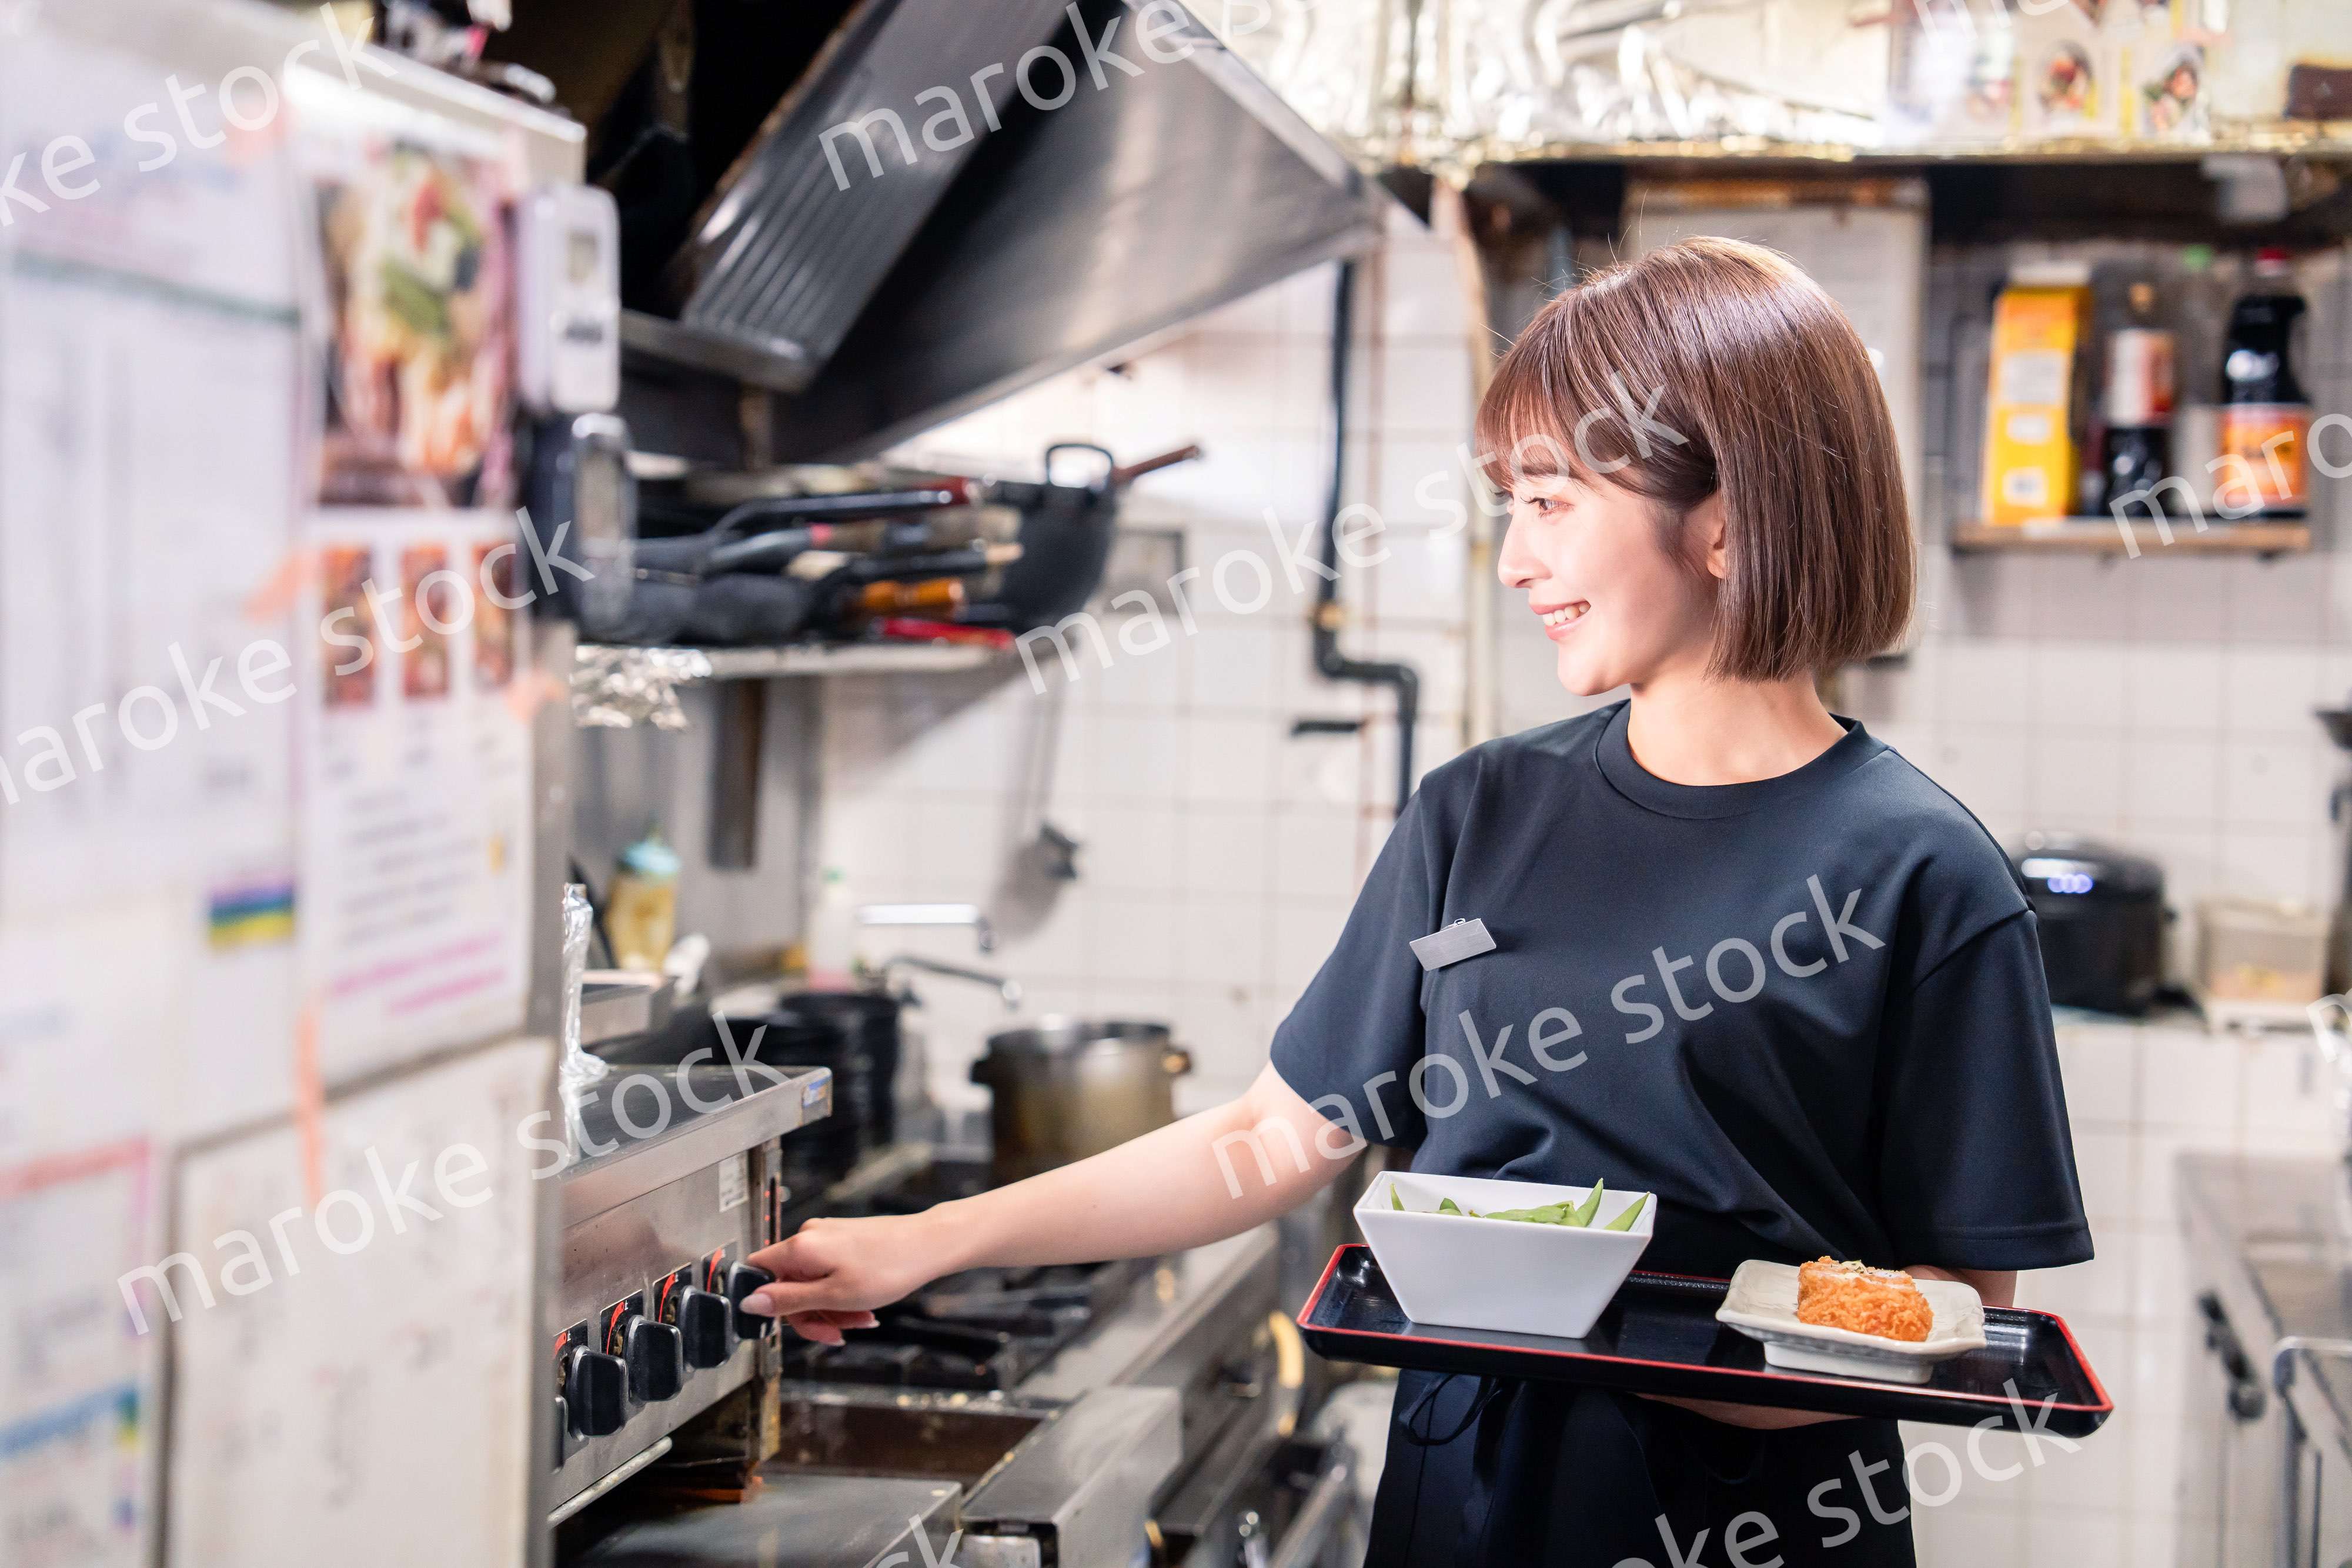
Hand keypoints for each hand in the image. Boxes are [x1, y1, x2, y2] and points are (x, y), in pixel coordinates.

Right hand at [741, 1210, 960, 1345]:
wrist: (930, 1244)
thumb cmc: (889, 1268)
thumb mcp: (833, 1296)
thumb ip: (788, 1301)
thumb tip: (749, 1303)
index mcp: (799, 1247)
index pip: (757, 1272)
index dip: (767, 1304)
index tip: (793, 1323)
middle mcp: (809, 1236)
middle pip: (787, 1285)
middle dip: (811, 1314)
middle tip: (837, 1332)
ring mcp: (828, 1236)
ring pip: (812, 1284)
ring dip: (832, 1309)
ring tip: (860, 1319)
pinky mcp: (844, 1240)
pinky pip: (830, 1274)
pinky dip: (843, 1295)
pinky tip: (864, 1307)